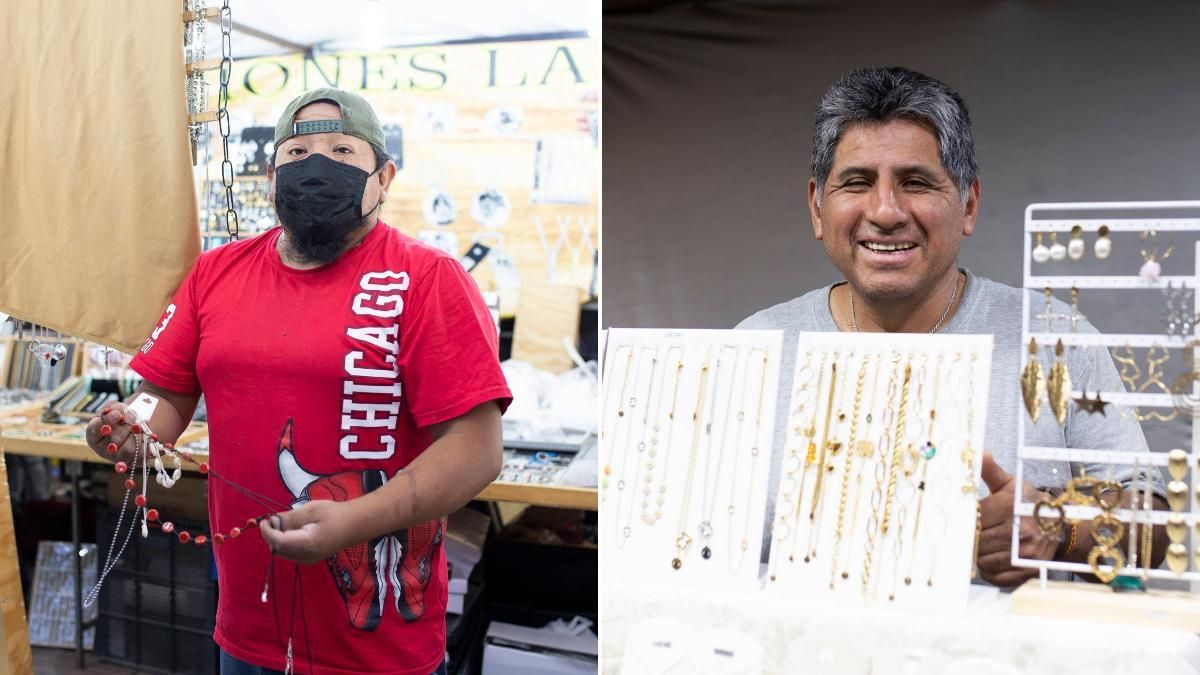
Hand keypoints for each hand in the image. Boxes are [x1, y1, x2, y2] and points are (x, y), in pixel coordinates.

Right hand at [85, 402, 140, 464]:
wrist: (137, 425)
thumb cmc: (122, 416)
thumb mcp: (115, 408)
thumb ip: (114, 408)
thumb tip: (117, 412)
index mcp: (94, 437)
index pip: (94, 431)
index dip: (107, 421)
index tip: (118, 414)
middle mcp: (103, 450)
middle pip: (113, 441)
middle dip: (125, 427)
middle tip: (133, 416)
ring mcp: (118, 458)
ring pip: (127, 450)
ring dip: (135, 434)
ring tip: (138, 425)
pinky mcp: (133, 461)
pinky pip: (140, 454)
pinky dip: (145, 442)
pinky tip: (145, 434)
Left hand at [260, 499, 363, 564]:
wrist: (355, 525)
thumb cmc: (335, 514)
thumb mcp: (311, 510)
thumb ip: (290, 518)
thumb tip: (272, 522)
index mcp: (308, 544)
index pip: (279, 542)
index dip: (267, 532)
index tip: (263, 520)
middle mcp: (306, 557)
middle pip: (279, 549)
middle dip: (271, 535)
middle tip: (272, 519)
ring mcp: (309, 560)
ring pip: (283, 552)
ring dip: (277, 539)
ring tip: (282, 523)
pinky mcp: (310, 559)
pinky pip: (290, 553)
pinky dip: (285, 542)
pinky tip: (291, 531)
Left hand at [976, 451, 1059, 586]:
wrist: (1061, 524)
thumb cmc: (1029, 502)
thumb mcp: (1011, 484)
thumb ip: (990, 470)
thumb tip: (978, 453)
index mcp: (1011, 507)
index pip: (976, 519)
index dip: (967, 520)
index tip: (966, 519)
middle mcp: (1020, 532)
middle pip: (977, 541)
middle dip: (971, 538)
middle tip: (971, 534)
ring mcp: (1025, 554)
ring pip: (983, 560)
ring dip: (978, 554)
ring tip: (982, 544)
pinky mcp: (1026, 571)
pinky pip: (994, 576)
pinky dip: (987, 569)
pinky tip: (991, 557)